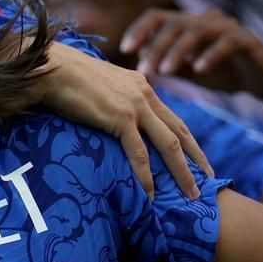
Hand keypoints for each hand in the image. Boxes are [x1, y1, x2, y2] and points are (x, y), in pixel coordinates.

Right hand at [37, 42, 213, 199]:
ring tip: (191, 194)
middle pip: (179, 131)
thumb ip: (111, 97)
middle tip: (209, 179)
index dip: (187, 139)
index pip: (171, 117)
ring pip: (168, 145)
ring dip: (182, 172)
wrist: (53, 67)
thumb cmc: (65, 76)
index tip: (198, 158)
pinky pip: (139, 153)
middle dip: (197, 157)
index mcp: (141, 86)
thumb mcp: (98, 84)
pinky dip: (147, 176)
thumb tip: (107, 113)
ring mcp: (135, 106)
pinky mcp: (120, 118)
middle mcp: (144, 94)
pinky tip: (151, 193)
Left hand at [121, 8, 262, 101]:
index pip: (158, 17)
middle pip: (174, 24)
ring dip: (177, 52)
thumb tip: (139, 61)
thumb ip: (166, 64)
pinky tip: (198, 70)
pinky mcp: (247, 38)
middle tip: (145, 70)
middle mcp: (207, 19)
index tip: (125, 48)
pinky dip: (210, 55)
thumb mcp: (188, 72)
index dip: (139, 29)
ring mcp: (228, 26)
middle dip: (156, 47)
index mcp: (190, 24)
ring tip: (165, 71)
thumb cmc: (223, 74)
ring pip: (197, 31)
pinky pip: (226, 42)